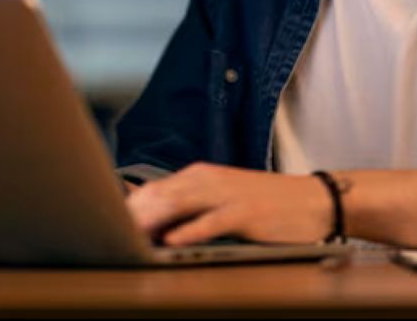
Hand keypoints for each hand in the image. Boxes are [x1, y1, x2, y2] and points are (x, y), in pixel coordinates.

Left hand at [125, 162, 332, 245]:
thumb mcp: (223, 200)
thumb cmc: (265, 205)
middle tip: (106, 235)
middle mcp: (208, 180)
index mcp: (199, 176)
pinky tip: (172, 240)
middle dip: (131, 216)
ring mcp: (227, 195)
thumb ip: (189, 208)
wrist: (313, 200)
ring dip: (152, 222)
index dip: (127, 208)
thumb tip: (153, 227)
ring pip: (180, 205)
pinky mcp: (245, 212)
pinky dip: (190, 230)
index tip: (103, 225)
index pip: (153, 190)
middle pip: (159, 195)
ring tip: (128, 238)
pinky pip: (212, 221)